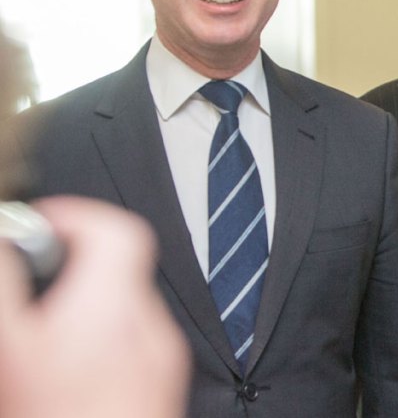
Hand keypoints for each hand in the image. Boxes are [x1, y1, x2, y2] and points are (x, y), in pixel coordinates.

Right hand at [0, 196, 190, 417]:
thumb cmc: (54, 416)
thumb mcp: (10, 347)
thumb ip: (7, 287)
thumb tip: (7, 241)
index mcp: (110, 309)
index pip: (116, 230)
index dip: (74, 218)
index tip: (36, 229)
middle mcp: (146, 329)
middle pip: (116, 270)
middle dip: (68, 270)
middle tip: (27, 290)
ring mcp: (160, 361)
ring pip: (122, 311)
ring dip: (82, 310)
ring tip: (41, 342)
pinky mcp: (162, 387)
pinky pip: (132, 345)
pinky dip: (100, 343)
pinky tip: (68, 376)